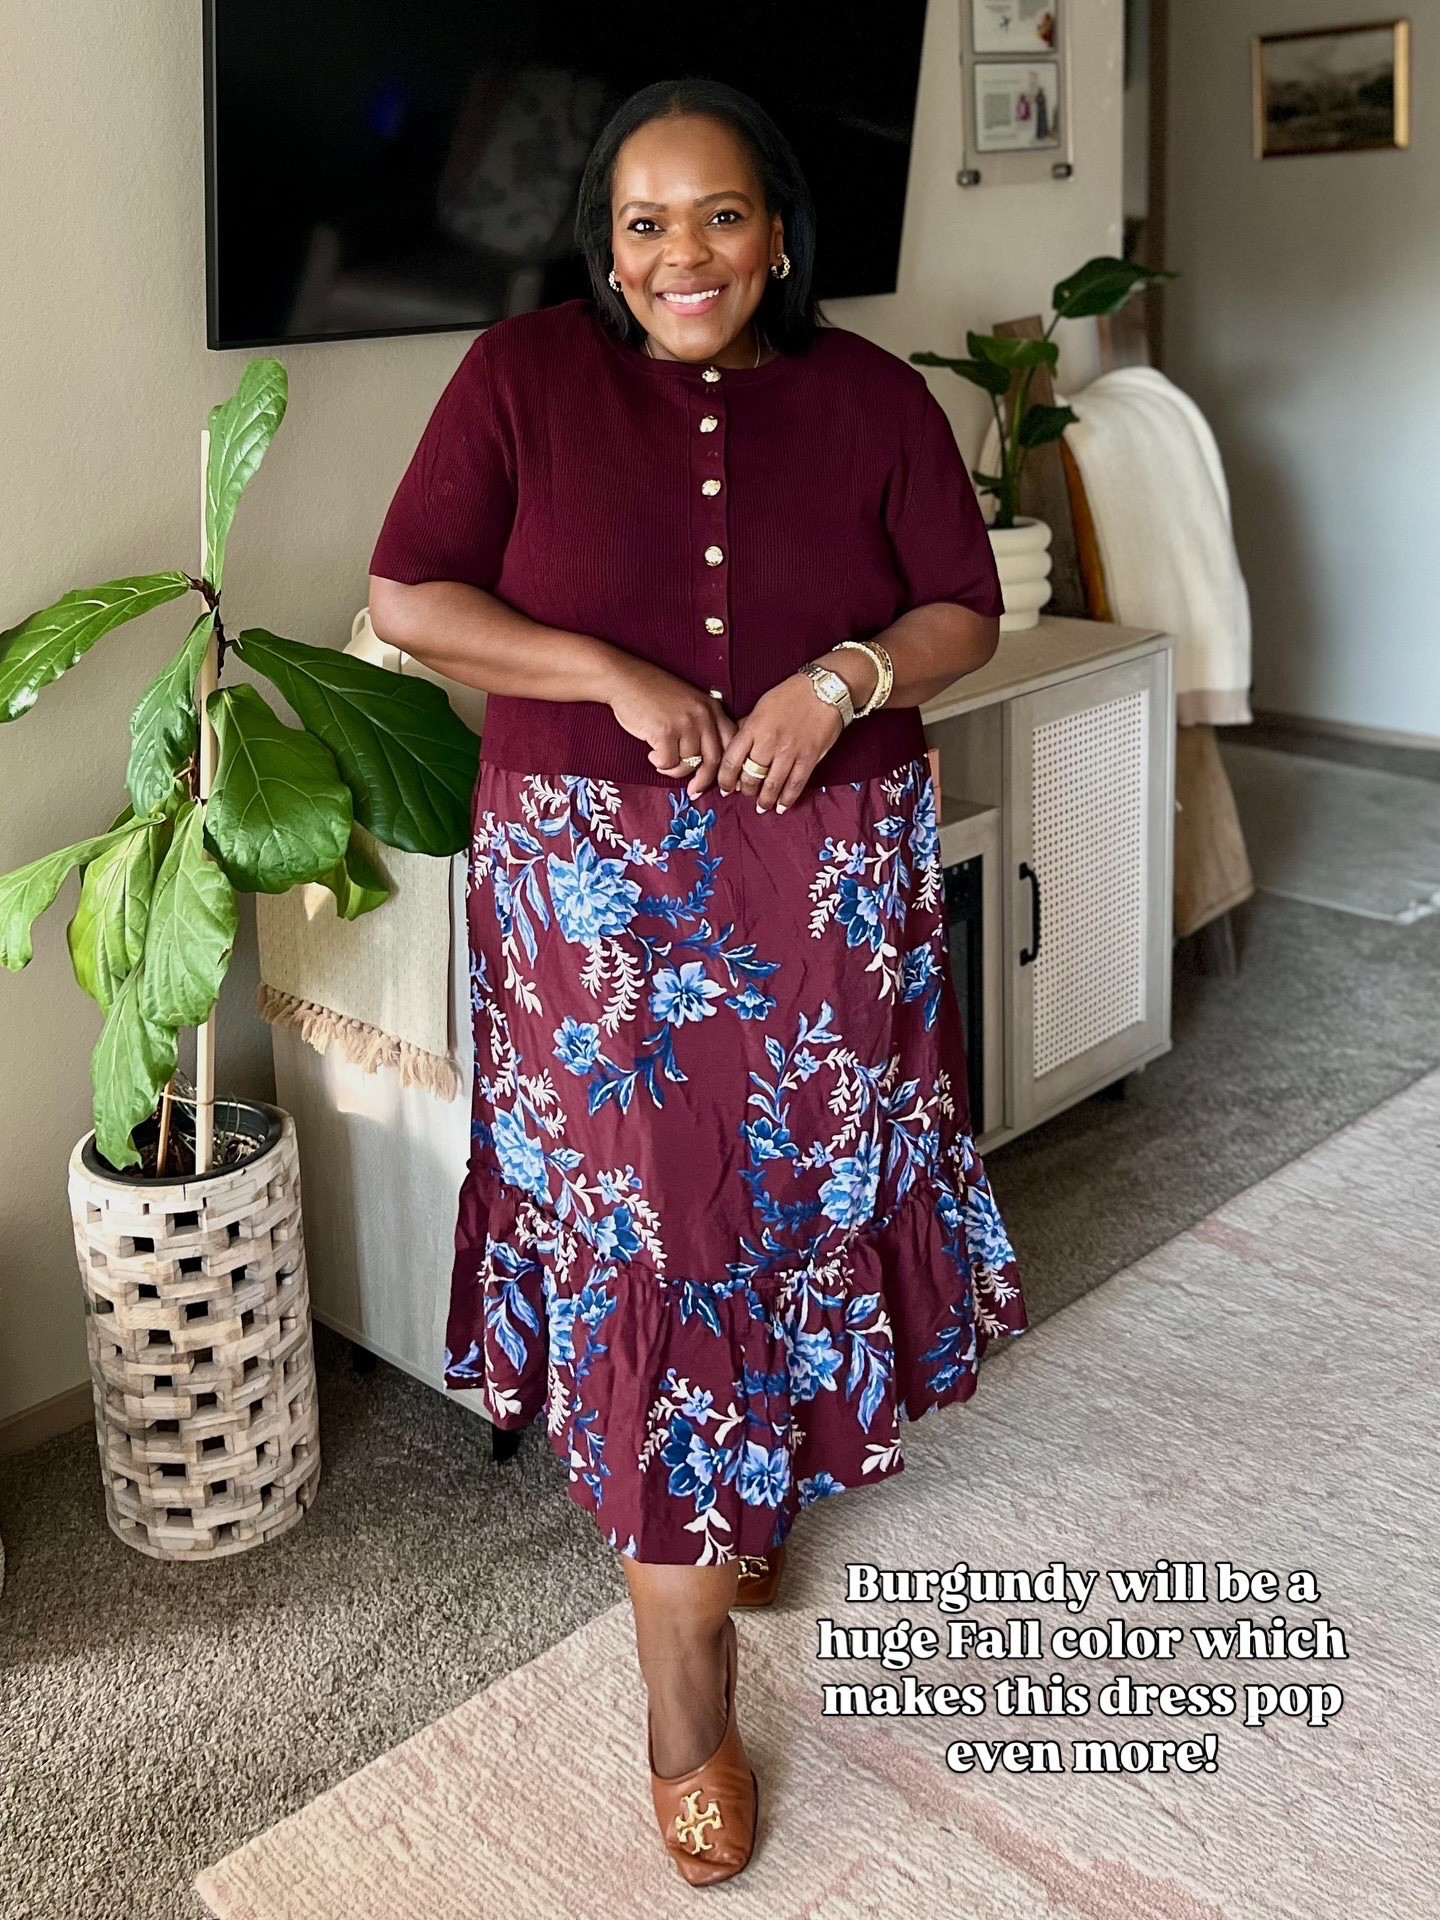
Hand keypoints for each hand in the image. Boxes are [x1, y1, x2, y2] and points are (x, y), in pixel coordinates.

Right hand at [607, 657, 737, 798]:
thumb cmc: (653, 694)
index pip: (730, 743)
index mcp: (712, 708)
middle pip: (714, 760)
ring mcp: (685, 723)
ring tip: (661, 761)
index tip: (720, 783)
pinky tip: (651, 753)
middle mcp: (703, 715)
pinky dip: (659, 763)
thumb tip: (707, 762)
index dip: (726, 767)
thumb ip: (702, 725)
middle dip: (704, 781)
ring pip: (688, 764)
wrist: (624, 680)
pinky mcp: (665, 732)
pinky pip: (668, 762)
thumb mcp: (688, 703)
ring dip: (673, 770)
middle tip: (694, 792)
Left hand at [718, 674, 844, 811]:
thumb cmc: (791, 694)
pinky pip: (795, 785)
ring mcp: (790, 752)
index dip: (725, 780)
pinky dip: (787, 800)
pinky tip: (781, 807)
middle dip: (745, 790)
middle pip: (750, 777)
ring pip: (771, 786)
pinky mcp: (809, 759)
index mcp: (753, 728)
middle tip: (746, 793)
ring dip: (764, 800)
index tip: (725, 788)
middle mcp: (769, 743)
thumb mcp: (761, 706)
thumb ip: (747, 727)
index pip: (731, 761)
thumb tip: (734, 746)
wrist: (825, 689)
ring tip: (761, 806)